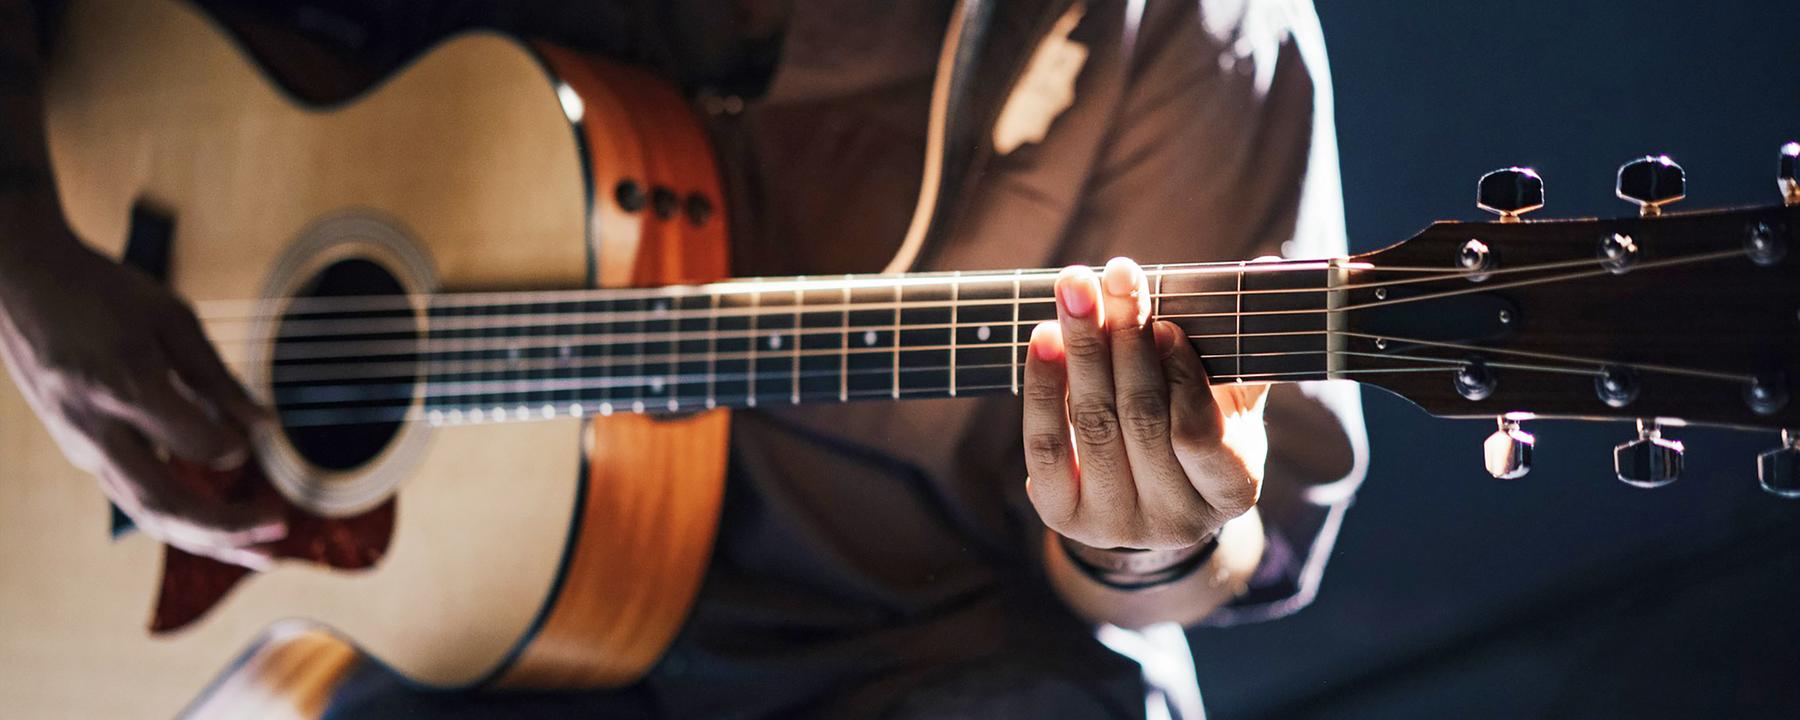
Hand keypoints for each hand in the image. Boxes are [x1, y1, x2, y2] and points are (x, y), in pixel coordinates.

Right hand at [0, 196, 283, 567]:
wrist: (22, 284)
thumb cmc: (103, 293)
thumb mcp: (171, 318)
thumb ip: (217, 377)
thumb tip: (266, 426)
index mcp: (125, 386)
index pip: (195, 444)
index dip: (234, 447)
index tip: (259, 436)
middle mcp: (98, 429)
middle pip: (165, 503)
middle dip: (228, 529)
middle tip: (281, 531)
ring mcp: (83, 447)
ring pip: (148, 513)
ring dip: (209, 540)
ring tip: (263, 553)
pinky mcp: (82, 452)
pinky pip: (136, 498)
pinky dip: (183, 520)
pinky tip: (222, 530)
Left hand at [1023, 257, 1268, 550]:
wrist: (1143, 497)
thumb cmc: (1195, 431)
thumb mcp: (1229, 400)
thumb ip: (1241, 344)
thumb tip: (1266, 265)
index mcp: (1230, 491)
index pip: (1200, 435)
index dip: (1181, 377)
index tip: (1165, 324)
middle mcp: (1175, 521)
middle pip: (1141, 419)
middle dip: (1126, 338)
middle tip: (1117, 274)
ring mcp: (1115, 524)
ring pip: (1093, 424)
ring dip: (1082, 348)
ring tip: (1075, 289)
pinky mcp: (1062, 515)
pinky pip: (1045, 444)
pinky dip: (1044, 386)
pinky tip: (1045, 337)